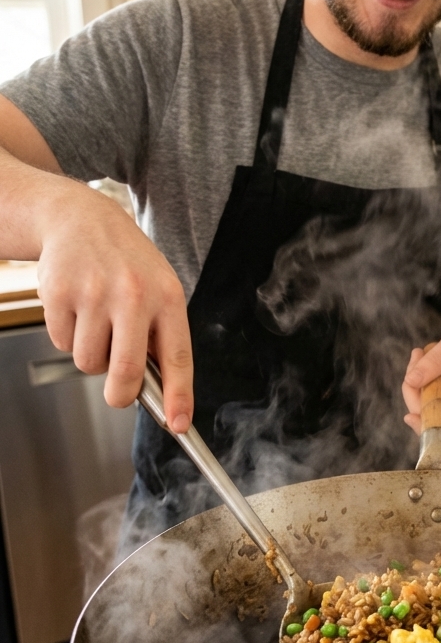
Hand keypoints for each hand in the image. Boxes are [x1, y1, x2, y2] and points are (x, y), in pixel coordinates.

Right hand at [37, 182, 193, 431]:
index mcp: (167, 297)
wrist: (80, 218)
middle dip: (121, 394)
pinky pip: (62, 343)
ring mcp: (94, 295)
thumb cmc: (126, 262)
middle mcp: (133, 295)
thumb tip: (158, 390)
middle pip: (125, 373)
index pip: (177, 357)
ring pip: (89, 363)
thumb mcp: (158, 288)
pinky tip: (77, 309)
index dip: (178, 396)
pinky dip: (68, 336)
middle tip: (119, 393)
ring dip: (92, 356)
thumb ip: (160, 335)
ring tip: (98, 323)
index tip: (179, 424)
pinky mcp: (59, 295)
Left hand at [402, 327, 440, 438]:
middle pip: (432, 418)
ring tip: (423, 355)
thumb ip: (435, 361)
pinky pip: (432, 404)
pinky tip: (429, 364)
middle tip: (417, 356)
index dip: (428, 427)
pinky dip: (424, 385)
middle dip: (415, 391)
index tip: (408, 416)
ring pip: (429, 411)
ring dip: (418, 385)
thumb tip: (410, 381)